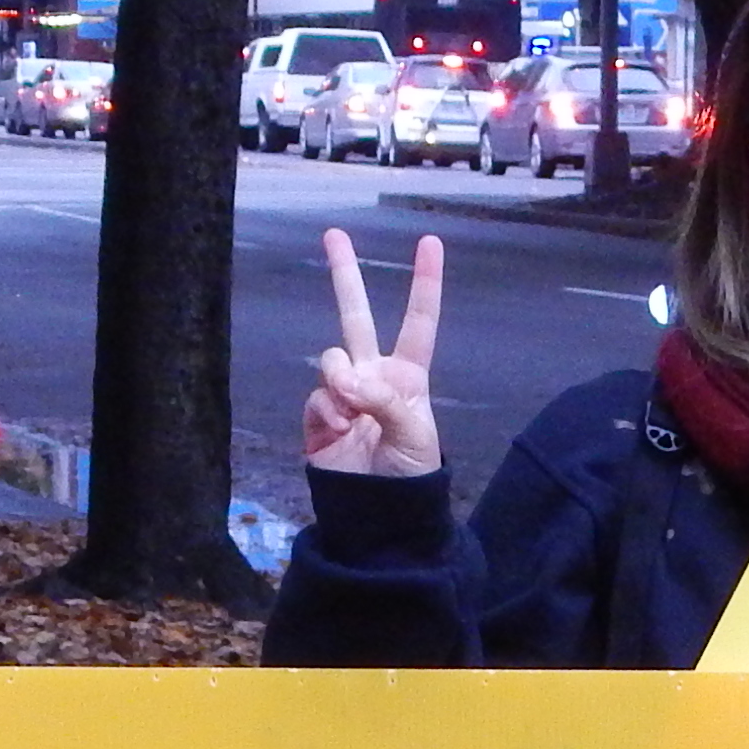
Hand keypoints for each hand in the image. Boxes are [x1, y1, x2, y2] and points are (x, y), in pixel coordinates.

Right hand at [305, 228, 444, 474]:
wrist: (377, 515)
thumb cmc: (409, 474)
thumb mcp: (413, 435)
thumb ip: (383, 399)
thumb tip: (343, 378)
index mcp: (408, 376)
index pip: (418, 322)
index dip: (425, 284)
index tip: (430, 242)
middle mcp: (374, 376)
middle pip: (356, 315)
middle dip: (344, 275)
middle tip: (333, 233)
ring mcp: (343, 393)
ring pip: (331, 360)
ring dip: (340, 381)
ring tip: (353, 415)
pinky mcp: (319, 416)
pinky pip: (317, 396)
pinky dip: (327, 412)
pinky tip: (338, 432)